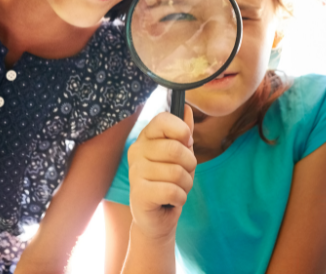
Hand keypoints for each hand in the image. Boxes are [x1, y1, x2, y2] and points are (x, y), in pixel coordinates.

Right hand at [127, 106, 195, 241]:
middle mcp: (136, 150)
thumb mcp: (180, 155)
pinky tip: (172, 200)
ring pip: (177, 172)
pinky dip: (180, 198)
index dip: (181, 130)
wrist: (156, 217)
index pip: (163, 119)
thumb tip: (186, 108)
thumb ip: (183, 132)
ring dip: (186, 184)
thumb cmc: (168, 181)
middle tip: (184, 173)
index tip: (186, 142)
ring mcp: (135, 171)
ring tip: (177, 188)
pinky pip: (173, 191)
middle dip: (190, 165)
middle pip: (176, 149)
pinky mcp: (138, 193)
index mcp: (146, 137)